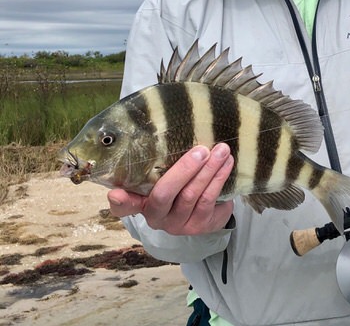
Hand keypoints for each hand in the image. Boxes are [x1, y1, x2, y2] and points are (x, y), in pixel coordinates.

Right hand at [107, 142, 234, 235]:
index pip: (123, 206)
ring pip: (191, 195)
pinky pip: (208, 200)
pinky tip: (227, 163)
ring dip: (208, 171)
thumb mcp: (168, 172)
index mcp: (141, 201)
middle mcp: (156, 216)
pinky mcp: (198, 226)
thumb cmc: (182, 182)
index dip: (120, 201)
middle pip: (164, 194)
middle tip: (201, 150)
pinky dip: (219, 178)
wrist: (208, 208)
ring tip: (221, 151)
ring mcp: (177, 224)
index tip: (117, 192)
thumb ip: (161, 161)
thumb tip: (165, 127)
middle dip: (184, 170)